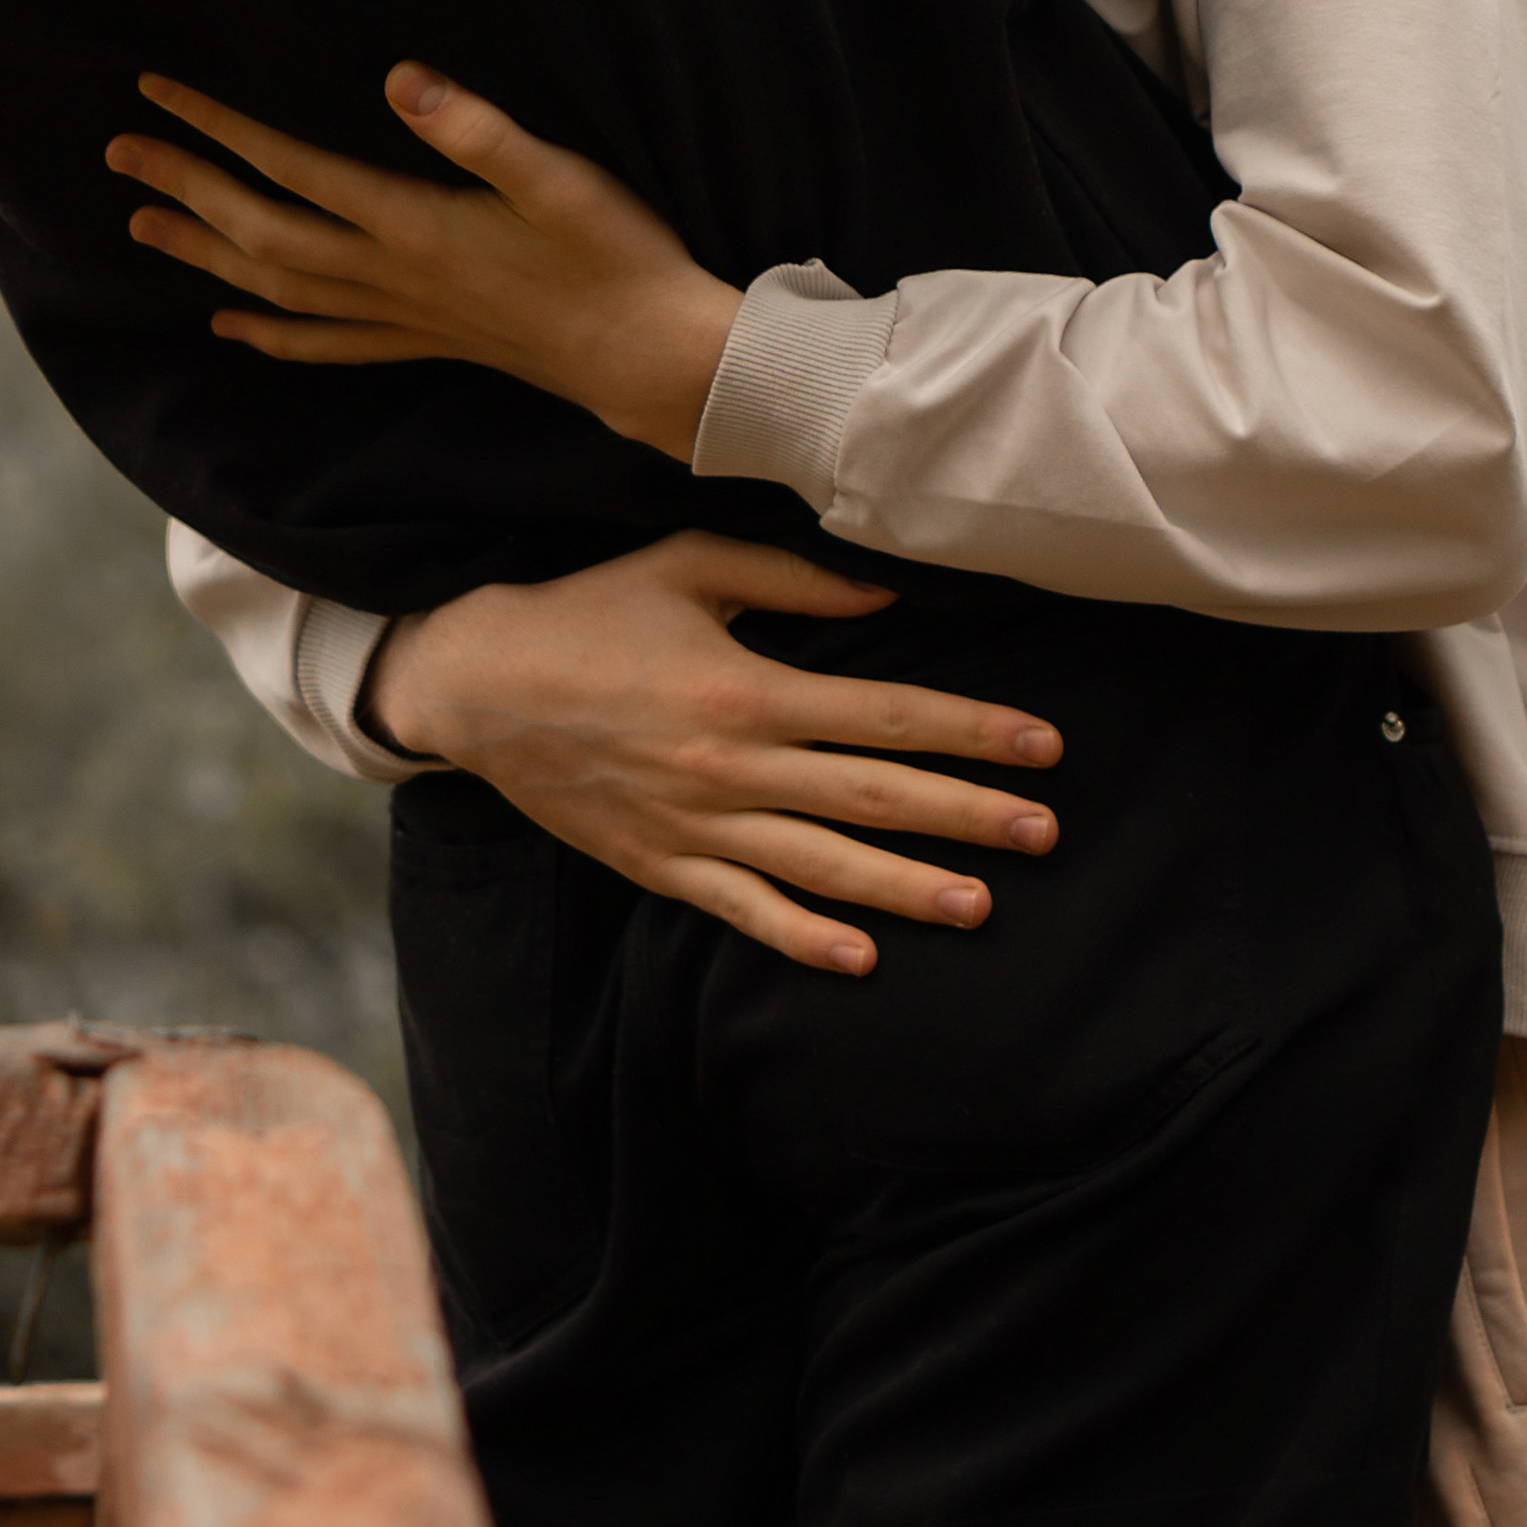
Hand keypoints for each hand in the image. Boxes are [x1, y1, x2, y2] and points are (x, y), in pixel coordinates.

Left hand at [107, 69, 737, 459]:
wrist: (654, 357)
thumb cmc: (615, 255)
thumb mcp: (558, 178)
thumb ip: (474, 128)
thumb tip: (397, 77)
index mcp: (413, 224)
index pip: (290, 169)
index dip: (219, 129)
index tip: (160, 92)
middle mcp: (392, 276)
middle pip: (261, 231)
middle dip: (186, 189)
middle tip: (118, 154)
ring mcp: (406, 316)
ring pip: (279, 288)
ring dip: (205, 255)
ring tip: (142, 230)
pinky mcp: (428, 340)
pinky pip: (326, 342)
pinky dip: (270, 333)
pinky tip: (231, 325)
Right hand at [372, 530, 1061, 976]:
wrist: (480, 684)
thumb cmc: (592, 611)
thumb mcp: (690, 566)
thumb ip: (793, 581)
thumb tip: (886, 595)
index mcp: (748, 689)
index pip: (885, 714)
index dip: (970, 729)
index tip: (1042, 746)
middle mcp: (731, 767)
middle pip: (871, 797)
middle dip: (966, 814)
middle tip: (1046, 832)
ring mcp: (695, 826)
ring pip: (820, 866)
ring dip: (905, 889)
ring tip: (981, 906)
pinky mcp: (659, 866)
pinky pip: (741, 911)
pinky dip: (800, 939)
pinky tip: (859, 960)